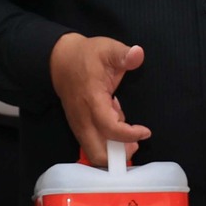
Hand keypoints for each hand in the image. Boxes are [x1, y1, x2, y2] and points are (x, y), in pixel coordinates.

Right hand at [49, 33, 151, 163]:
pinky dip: (105, 145)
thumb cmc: (87, 55)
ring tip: (127, 135)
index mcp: (92, 100)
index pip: (110, 128)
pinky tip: (116, 126)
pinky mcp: (77, 127)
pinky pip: (91, 145)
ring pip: (93, 152)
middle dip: (118, 156)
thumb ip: (124, 54)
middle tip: (135, 144)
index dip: (129, 135)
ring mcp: (77, 125)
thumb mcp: (108, 49)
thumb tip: (138, 53)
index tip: (145, 131)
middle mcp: (82, 118)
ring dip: (112, 152)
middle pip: (97, 153)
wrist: (60, 59)